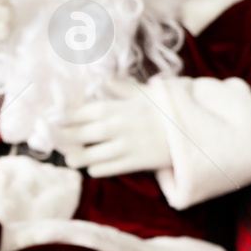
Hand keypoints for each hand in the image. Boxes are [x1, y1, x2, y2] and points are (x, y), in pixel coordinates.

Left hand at [56, 78, 170, 177]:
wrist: (193, 128)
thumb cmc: (168, 108)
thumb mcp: (146, 91)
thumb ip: (122, 88)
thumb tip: (104, 81)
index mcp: (118, 107)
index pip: (84, 112)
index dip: (68, 117)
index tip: (59, 120)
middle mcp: (118, 127)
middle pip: (81, 134)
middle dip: (66, 138)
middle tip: (57, 141)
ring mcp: (125, 146)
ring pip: (91, 155)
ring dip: (77, 157)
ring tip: (70, 158)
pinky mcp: (135, 163)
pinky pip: (108, 168)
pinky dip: (97, 169)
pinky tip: (92, 167)